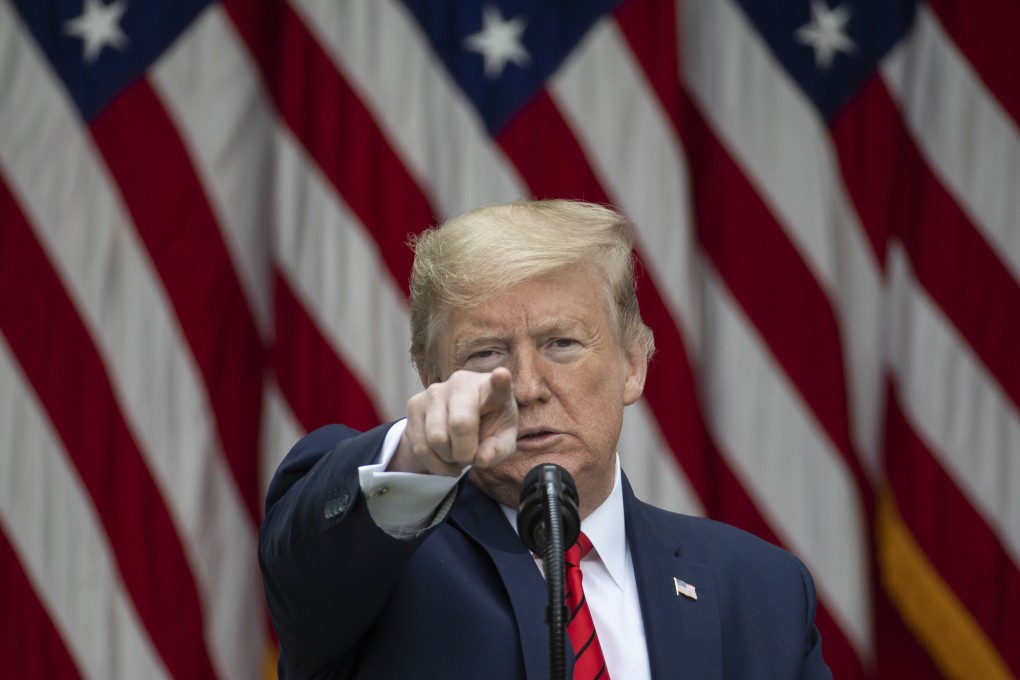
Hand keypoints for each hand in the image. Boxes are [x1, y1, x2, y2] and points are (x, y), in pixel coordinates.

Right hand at [391, 368, 517, 475]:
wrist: (459, 423)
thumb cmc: (487, 427)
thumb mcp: (501, 441)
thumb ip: (498, 450)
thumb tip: (482, 458)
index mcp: (491, 389)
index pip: (498, 384)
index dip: (500, 381)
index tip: (502, 376)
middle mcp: (461, 383)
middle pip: (460, 424)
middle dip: (465, 453)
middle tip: (471, 456)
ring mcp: (434, 391)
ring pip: (436, 439)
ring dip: (448, 458)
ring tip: (457, 454)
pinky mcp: (414, 404)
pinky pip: (419, 446)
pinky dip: (434, 463)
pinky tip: (444, 459)